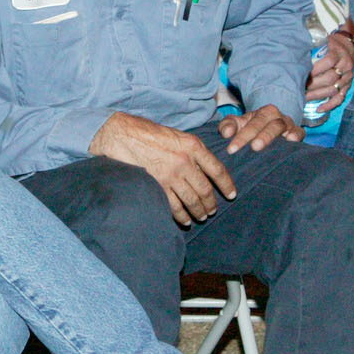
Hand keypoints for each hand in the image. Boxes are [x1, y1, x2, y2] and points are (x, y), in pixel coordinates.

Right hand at [91, 112, 236, 225]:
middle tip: (212, 210)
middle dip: (211, 203)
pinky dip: (181, 216)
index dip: (227, 184)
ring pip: (192, 200)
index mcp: (193, 146)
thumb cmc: (147, 132)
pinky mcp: (158, 186)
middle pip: (205, 189)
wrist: (122, 135)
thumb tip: (204, 168)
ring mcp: (171, 175)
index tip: (231, 194)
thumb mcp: (176, 135)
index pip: (217, 169)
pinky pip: (174, 206)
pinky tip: (185, 220)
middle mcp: (185, 161)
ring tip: (201, 217)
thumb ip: (191, 151)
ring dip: (198, 211)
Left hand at [217, 105, 301, 152]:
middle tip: (253, 148)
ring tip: (264, 146)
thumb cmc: (249, 129)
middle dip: (261, 136)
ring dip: (274, 136)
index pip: (253, 123)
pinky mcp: (298, 134)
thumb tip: (226, 133)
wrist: (267, 134)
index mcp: (263, 113)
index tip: (231, 150)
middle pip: (270, 124)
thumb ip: (227, 125)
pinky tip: (291, 140)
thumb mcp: (236, 125)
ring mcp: (289, 125)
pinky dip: (296, 135)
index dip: (242, 136)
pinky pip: (299, 133)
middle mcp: (277, 117)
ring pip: (283, 127)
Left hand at [306, 30, 353, 104]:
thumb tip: (292, 50)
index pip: (328, 61)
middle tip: (299, 88)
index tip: (301, 73)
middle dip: (313, 85)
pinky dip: (329, 105)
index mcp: (338, 53)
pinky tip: (319, 109)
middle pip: (330, 78)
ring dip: (317, 96)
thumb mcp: (323, 40)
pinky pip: (340, 98)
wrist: (348, 48)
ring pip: (333, 90)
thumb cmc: (330, 45)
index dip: (315, 68)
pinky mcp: (348, 86)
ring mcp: (348, 78)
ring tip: (304, 98)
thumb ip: (312, 45)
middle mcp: (346, 66)